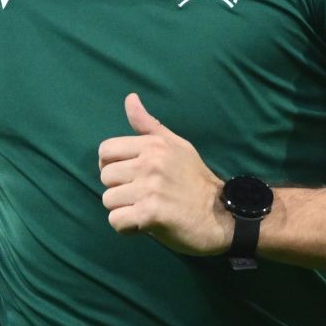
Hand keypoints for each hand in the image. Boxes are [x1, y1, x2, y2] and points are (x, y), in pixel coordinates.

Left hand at [98, 93, 232, 255]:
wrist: (219, 215)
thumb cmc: (195, 179)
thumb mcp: (176, 145)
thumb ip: (149, 125)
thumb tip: (129, 98)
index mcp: (154, 145)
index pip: (106, 150)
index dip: (112, 164)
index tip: (128, 175)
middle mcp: (150, 163)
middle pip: (105, 176)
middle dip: (119, 188)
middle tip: (141, 194)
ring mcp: (150, 189)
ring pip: (108, 200)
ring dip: (123, 208)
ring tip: (145, 208)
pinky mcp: (150, 214)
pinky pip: (116, 221)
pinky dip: (127, 227)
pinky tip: (144, 223)